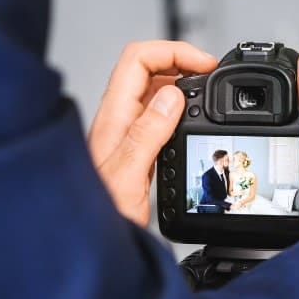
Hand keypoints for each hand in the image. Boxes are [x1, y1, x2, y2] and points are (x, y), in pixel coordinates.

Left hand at [88, 41, 216, 224]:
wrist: (87, 246)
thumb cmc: (98, 216)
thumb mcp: (129, 176)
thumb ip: (148, 134)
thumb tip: (173, 96)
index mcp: (113, 118)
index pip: (138, 59)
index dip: (173, 51)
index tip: (204, 64)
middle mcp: (117, 120)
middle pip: (148, 68)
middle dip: (182, 62)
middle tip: (211, 75)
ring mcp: (125, 132)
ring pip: (154, 90)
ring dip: (182, 84)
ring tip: (207, 92)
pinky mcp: (136, 148)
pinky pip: (158, 115)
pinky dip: (179, 109)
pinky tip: (193, 121)